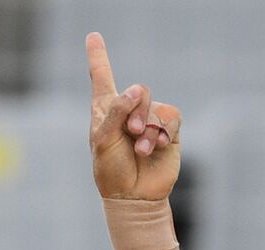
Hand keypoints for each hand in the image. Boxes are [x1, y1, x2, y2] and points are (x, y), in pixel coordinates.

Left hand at [86, 32, 181, 200]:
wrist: (134, 197)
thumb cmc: (112, 172)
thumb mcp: (104, 142)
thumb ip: (116, 113)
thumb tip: (135, 89)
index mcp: (105, 111)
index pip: (101, 78)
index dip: (98, 57)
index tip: (93, 36)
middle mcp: (128, 112)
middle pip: (138, 91)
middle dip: (135, 110)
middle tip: (131, 132)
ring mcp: (149, 121)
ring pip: (154, 106)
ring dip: (148, 128)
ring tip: (141, 149)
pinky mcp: (168, 131)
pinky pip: (171, 117)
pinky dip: (164, 131)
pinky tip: (157, 147)